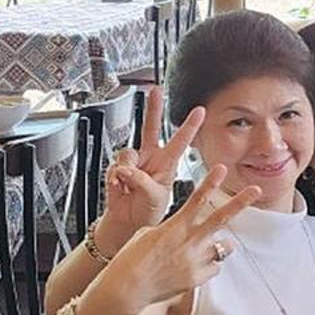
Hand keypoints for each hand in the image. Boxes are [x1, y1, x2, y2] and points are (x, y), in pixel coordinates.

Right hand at [93, 165, 259, 314]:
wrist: (127, 288)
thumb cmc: (132, 260)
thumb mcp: (149, 234)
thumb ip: (174, 228)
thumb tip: (186, 228)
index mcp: (175, 227)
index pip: (197, 199)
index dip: (210, 182)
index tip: (221, 169)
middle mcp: (189, 242)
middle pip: (221, 218)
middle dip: (240, 202)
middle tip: (255, 190)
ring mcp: (195, 260)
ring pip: (224, 247)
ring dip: (220, 245)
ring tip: (206, 247)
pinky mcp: (197, 278)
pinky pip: (215, 268)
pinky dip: (209, 266)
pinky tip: (194, 267)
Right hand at [100, 85, 205, 237]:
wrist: (129, 222)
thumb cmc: (149, 211)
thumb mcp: (154, 197)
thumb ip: (142, 182)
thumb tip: (127, 170)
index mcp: (167, 164)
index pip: (180, 141)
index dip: (189, 126)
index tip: (200, 111)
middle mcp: (150, 158)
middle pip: (150, 128)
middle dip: (152, 109)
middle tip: (155, 91)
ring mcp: (133, 163)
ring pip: (127, 153)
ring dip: (126, 168)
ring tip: (128, 185)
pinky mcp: (117, 170)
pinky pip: (113, 167)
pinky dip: (115, 179)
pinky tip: (119, 188)